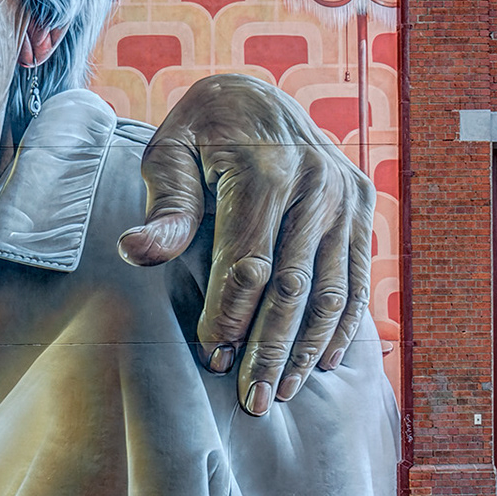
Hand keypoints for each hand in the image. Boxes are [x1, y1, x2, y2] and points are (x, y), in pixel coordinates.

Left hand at [118, 73, 374, 416]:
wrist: (257, 96)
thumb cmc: (200, 134)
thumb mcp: (167, 157)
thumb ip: (163, 210)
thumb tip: (134, 252)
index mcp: (264, 169)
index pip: (247, 263)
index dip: (229, 316)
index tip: (212, 357)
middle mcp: (316, 182)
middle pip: (293, 286)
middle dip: (269, 347)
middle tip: (252, 399)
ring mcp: (346, 195)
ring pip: (331, 291)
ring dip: (306, 348)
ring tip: (281, 391)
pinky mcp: (362, 205)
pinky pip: (356, 278)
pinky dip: (341, 325)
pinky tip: (319, 361)